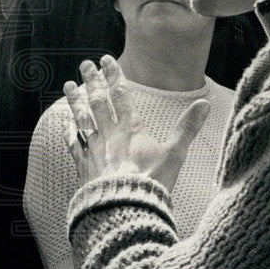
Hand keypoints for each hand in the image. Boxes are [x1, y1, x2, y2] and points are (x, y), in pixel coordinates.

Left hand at [63, 55, 209, 193]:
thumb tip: (204, 103)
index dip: (114, 75)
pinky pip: (74, 143)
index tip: (106, 59)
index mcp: (130, 128)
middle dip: (92, 81)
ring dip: (75, 100)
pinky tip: (65, 122)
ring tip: (68, 84)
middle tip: (85, 64)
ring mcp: (93, 148)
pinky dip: (69, 130)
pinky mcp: (83, 165)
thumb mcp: (175, 154)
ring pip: (82, 118)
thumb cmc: (151, 182)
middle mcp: (108, 134)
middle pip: (98, 101)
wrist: (124, 209)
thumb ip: (187, 127)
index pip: (121, 95)